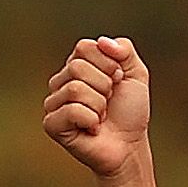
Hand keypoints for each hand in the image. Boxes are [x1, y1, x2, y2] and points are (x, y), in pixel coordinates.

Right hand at [43, 37, 149, 177]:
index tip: (117, 81)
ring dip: (99, 105)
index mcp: (77, 65)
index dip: (108, 64)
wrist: (129, 145)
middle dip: (104, 86)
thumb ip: (124, 49)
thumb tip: (102, 41)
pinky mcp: (51, 124)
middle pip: (77, 67)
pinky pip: (71, 110)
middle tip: (109, 102)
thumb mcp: (136, 74)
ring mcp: (53, 103)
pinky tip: (92, 128)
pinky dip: (90, 120)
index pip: (84, 47)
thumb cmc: (129, 111)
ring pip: (75, 89)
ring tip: (101, 117)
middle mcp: (61, 82)